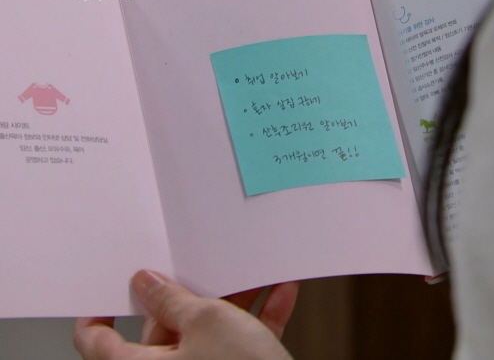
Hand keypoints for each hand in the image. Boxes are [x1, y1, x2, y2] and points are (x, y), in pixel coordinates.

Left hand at [74, 270, 298, 358]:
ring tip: (248, 276)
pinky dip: (257, 320)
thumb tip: (147, 283)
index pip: (96, 339)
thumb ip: (173, 298)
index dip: (96, 311)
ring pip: (207, 333)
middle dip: (186, 295)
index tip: (108, 286)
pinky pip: (239, 344)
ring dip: (233, 303)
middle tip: (198, 266)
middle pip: (162, 328)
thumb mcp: (207, 321)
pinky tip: (279, 294)